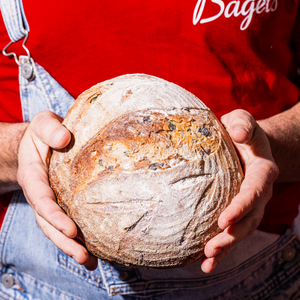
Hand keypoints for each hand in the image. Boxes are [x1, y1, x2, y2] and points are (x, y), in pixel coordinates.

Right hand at [17, 111, 97, 269]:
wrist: (39, 142)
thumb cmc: (43, 132)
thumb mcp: (43, 123)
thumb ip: (49, 129)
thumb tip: (64, 138)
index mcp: (33, 175)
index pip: (42, 199)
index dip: (54, 215)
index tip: (71, 229)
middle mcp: (40, 193)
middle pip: (48, 222)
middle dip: (64, 241)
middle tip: (84, 257)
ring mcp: (51, 200)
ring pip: (56, 228)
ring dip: (72, 246)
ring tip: (90, 262)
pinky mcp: (62, 202)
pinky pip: (67, 222)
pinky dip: (78, 237)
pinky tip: (94, 250)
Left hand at [201, 109, 278, 272]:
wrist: (246, 143)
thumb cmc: (241, 131)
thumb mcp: (242, 121)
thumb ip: (242, 124)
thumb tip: (238, 133)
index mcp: (261, 172)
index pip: (252, 193)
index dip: (240, 208)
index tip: (223, 220)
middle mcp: (259, 192)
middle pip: (249, 219)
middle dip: (231, 235)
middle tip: (211, 248)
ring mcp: (249, 203)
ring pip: (241, 229)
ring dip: (226, 246)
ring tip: (207, 260)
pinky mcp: (237, 208)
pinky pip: (231, 229)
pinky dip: (222, 247)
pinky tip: (206, 261)